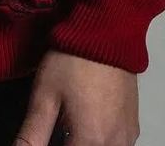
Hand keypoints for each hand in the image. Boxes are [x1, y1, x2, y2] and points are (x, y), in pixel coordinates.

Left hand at [13, 50, 139, 145]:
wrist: (105, 31)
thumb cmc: (74, 59)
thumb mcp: (44, 96)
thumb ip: (32, 134)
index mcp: (90, 140)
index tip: (47, 133)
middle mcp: (114, 143)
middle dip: (68, 142)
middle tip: (57, 126)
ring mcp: (126, 135)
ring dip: (83, 143)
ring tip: (69, 125)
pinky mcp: (132, 125)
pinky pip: (116, 145)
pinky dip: (100, 140)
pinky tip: (86, 122)